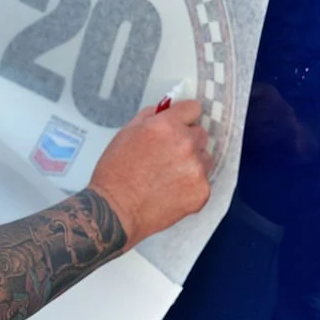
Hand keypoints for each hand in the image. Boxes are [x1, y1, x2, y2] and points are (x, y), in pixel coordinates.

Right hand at [88, 100, 211, 249]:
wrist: (116, 210)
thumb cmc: (115, 173)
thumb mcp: (126, 133)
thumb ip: (150, 116)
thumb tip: (165, 110)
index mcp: (167, 126)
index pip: (193, 108)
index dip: (184, 116)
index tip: (181, 123)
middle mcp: (186, 144)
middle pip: (201, 133)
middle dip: (187, 140)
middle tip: (168, 154)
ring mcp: (196, 169)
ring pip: (204, 158)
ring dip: (192, 163)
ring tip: (168, 175)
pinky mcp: (201, 192)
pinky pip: (203, 181)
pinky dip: (190, 185)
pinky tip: (171, 191)